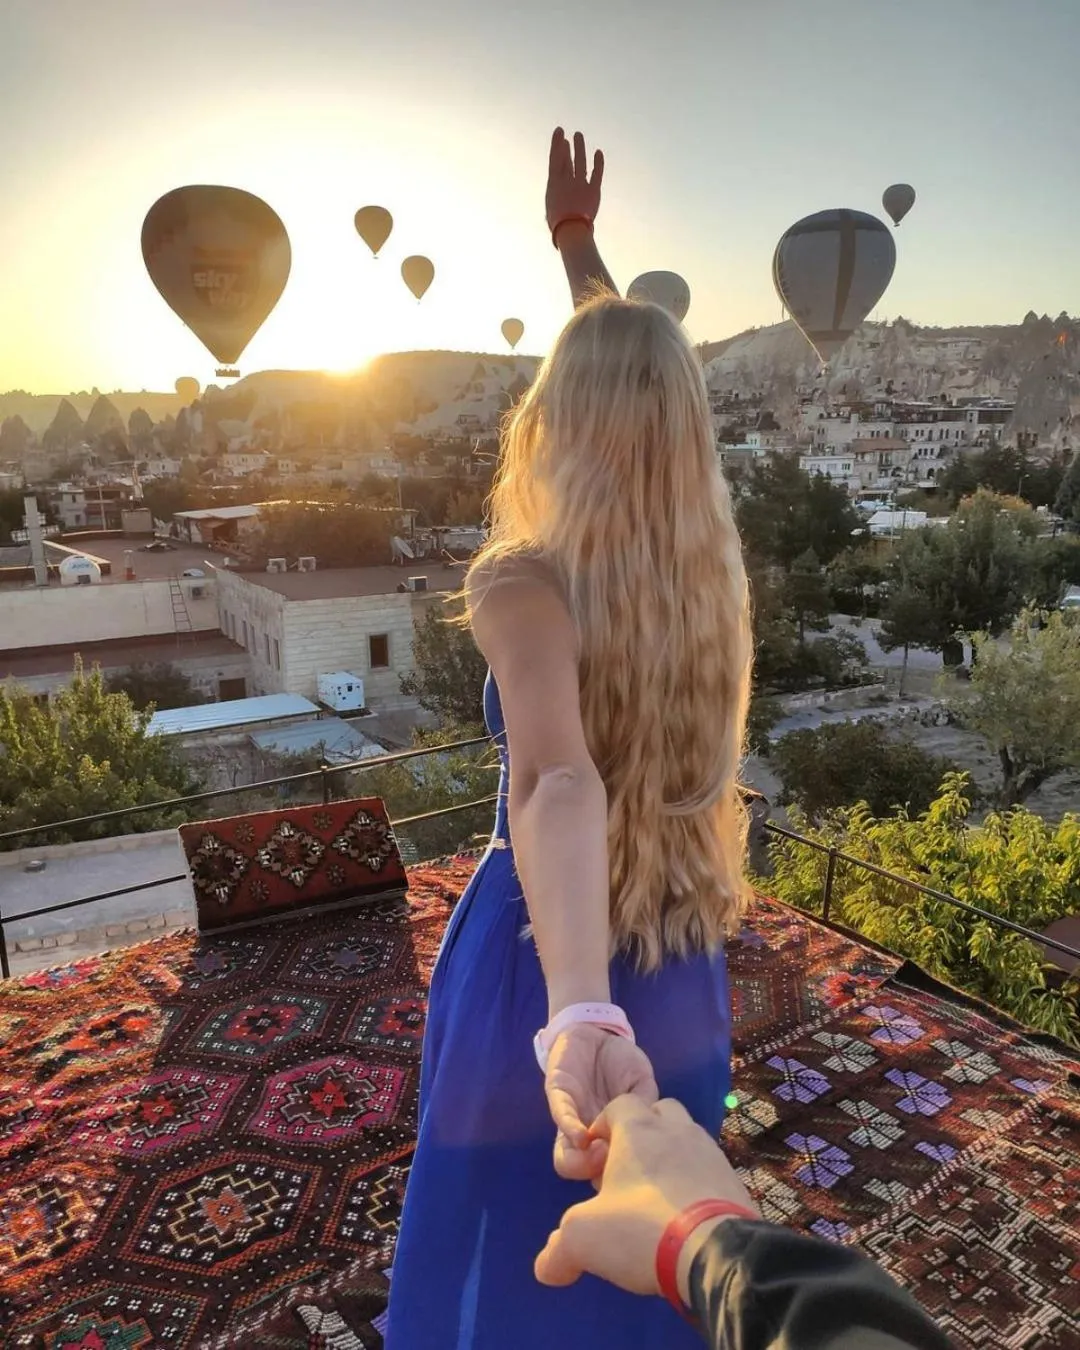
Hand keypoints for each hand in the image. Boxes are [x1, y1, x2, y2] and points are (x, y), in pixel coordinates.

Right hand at [535, 1095, 759, 1298]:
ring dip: (673, 1158)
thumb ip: (557, 1250)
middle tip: (630, 1173)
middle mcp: (678, 1129)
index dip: (603, 1127)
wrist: (717, 1251)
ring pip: (688, 1139)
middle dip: (643, 1134)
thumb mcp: (583, 1239)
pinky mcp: (735, 1181)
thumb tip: (546, 1268)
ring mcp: (711, 1153)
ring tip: (659, 1197)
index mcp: (639, 1127)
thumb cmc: (641, 1228)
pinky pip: (711, 1172)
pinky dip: (698, 1184)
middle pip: (658, 1113)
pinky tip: (688, 1217)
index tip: (597, 1160)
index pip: (618, 1105)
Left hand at [544, 1024, 656, 1180]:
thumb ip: (647, 1103)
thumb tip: (653, 1129)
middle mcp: (589, 1133)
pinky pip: (560, 1115)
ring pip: (565, 1155)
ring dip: (582, 1161)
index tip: (637, 1172)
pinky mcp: (557, 1093)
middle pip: (585, 1172)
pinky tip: (582, 1135)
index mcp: (611, 1134)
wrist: (597, 1031)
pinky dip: (570, 1127)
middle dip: (599, 1175)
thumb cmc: (620, 1061)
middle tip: (617, 1169)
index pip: (610, 1169)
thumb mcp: (642, 1081)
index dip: (621, 1176)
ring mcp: (572, 1116)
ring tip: (600, 1153)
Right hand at [546, 128, 603, 232]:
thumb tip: (559, 195)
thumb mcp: (551, 209)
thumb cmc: (558, 226)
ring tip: (578, 136)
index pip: (555, 159)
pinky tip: (598, 152)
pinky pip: (597, 173)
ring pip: (580, 162)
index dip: (556, 144)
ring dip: (579, 148)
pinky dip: (598, 162)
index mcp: (554, 184)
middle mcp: (567, 180)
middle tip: (566, 137)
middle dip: (565, 147)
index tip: (559, 133)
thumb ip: (556, 197)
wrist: (571, 230)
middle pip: (566, 160)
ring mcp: (581, 184)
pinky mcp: (594, 190)